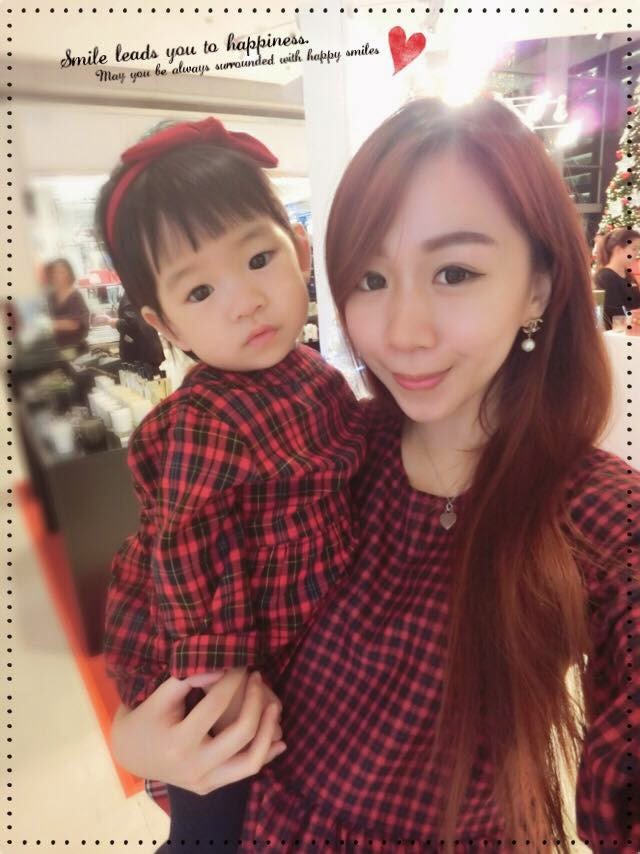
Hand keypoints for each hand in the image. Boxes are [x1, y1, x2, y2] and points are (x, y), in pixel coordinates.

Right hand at [110, 670, 284, 794]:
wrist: (129, 753)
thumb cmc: (144, 717)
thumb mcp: (159, 695)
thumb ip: (187, 679)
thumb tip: (221, 668)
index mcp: (179, 743)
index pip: (216, 704)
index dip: (232, 679)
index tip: (239, 663)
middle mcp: (194, 767)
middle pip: (242, 733)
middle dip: (255, 699)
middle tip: (256, 676)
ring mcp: (204, 782)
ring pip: (252, 761)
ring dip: (268, 731)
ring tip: (274, 705)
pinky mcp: (210, 786)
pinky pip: (245, 771)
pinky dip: (265, 753)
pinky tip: (279, 738)